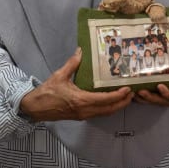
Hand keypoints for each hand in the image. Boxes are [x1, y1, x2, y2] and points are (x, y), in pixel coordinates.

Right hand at [19, 48, 133, 121]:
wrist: (36, 108)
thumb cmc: (48, 92)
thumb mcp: (60, 75)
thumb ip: (72, 63)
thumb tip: (81, 50)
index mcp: (81, 100)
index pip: (105, 100)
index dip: (118, 95)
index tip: (128, 89)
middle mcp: (85, 110)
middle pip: (109, 109)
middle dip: (122, 102)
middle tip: (132, 93)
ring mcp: (83, 115)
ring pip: (105, 113)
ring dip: (116, 106)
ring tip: (125, 97)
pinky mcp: (80, 116)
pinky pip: (98, 114)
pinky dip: (108, 108)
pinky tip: (110, 101)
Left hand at [135, 39, 168, 107]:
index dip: (168, 93)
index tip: (160, 86)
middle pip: (163, 101)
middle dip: (151, 97)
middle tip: (140, 90)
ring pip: (156, 102)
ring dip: (145, 99)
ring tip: (134, 92)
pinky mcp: (165, 100)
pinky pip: (154, 101)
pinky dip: (144, 100)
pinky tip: (135, 95)